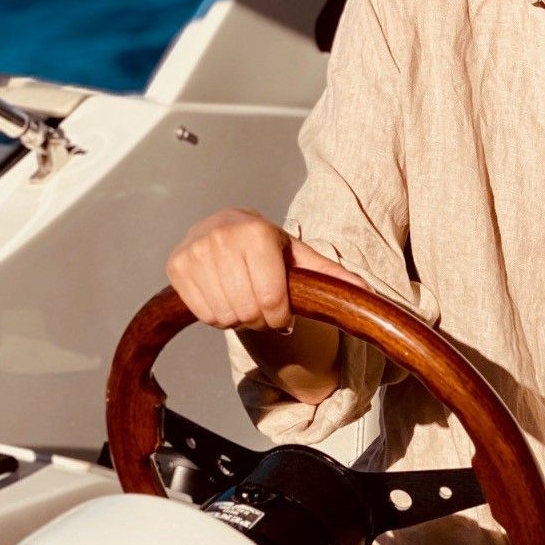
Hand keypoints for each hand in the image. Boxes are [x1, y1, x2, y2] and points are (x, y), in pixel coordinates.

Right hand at [166, 207, 370, 330]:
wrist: (223, 225)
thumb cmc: (265, 245)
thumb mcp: (299, 256)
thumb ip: (332, 275)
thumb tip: (369, 295)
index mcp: (256, 233)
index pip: (271, 301)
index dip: (280, 318)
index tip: (281, 314)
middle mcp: (222, 238)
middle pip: (248, 311)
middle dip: (260, 319)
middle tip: (262, 307)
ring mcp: (195, 251)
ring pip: (224, 316)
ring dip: (238, 318)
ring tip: (243, 298)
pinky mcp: (176, 266)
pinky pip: (202, 314)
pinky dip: (216, 315)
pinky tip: (223, 296)